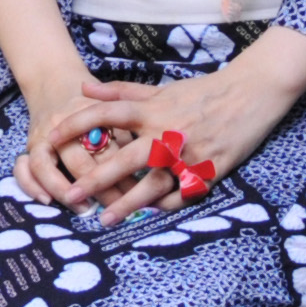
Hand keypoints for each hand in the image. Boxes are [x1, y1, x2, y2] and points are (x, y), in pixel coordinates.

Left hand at [47, 28, 305, 223]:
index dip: (78, 125)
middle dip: (96, 177)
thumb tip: (83, 88)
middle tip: (71, 193)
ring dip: (128, 203)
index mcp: (153, 108)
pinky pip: (185, 193)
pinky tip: (149, 216)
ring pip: (153, 183)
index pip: (107, 114)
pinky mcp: (210, 169)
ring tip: (105, 220)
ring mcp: (189, 153)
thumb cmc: (204, 90)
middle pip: (126, 156)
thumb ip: (122, 91)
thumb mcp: (162, 87)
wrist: (253, 92)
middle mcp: (168, 131)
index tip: (52, 138)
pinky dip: (167, 205)